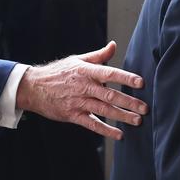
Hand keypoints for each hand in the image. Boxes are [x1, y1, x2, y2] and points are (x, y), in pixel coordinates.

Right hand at [15, 41, 147, 139]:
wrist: (34, 88)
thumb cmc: (59, 72)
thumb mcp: (78, 60)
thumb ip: (99, 55)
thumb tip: (114, 45)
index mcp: (87, 71)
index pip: (110, 73)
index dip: (126, 78)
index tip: (141, 82)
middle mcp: (84, 87)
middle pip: (110, 95)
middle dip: (129, 102)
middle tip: (145, 108)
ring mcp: (79, 102)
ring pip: (104, 110)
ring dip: (122, 116)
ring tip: (137, 121)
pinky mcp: (73, 115)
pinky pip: (92, 123)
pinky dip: (106, 130)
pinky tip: (118, 134)